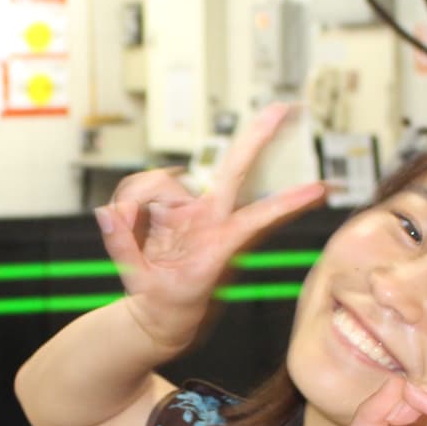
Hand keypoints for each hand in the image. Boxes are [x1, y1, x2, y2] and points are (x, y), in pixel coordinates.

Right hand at [97, 103, 326, 352]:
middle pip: (235, 170)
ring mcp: (191, 211)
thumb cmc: (167, 303)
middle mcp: (210, 219)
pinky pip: (144, 188)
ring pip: (163, 179)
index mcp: (218, 244)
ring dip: (138, 198)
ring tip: (126, 227)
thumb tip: (107, 211)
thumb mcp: (142, 283)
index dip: (285, 203)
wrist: (162, 317)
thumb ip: (122, 246)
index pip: (256, 217)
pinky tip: (123, 220)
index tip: (319, 189)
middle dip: (258, 138)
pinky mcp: (172, 208)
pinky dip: (128, 202)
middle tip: (283, 109)